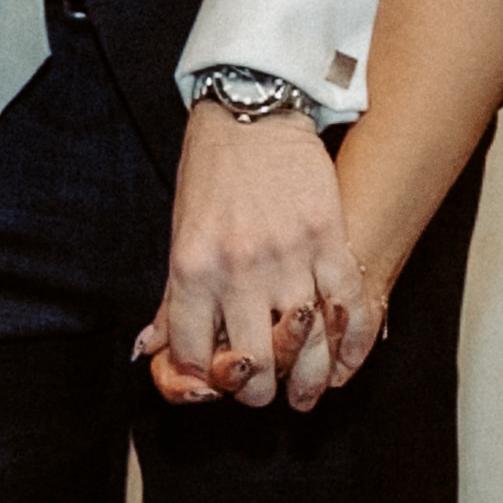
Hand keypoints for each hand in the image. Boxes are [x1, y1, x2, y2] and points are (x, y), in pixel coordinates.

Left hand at [148, 101, 359, 410]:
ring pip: (304, 346)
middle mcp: (237, 269)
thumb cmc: (210, 173)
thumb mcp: (180, 235)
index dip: (207, 382)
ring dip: (309, 380)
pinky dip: (349, 343)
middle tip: (268, 392)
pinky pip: (345, 308)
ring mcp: (288, 255)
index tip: (219, 384)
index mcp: (191, 269)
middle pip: (254, 364)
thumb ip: (173, 299)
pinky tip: (345, 360)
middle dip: (259, 391)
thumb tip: (153, 350)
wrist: (252, 109)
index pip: (194, 356)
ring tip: (308, 393)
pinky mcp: (328, 239)